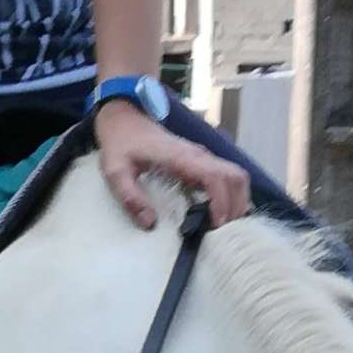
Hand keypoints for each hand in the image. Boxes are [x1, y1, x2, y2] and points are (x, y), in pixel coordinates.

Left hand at [93, 100, 248, 233]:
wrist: (124, 120)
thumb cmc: (120, 144)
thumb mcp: (116, 172)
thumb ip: (130, 198)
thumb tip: (150, 223)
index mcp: (180, 157)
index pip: (215, 177)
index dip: (221, 202)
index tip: (215, 225)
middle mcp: (197, 155)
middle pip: (235, 176)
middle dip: (236, 205)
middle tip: (223, 232)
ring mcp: (201, 156)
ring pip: (236, 175)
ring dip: (237, 200)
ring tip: (223, 225)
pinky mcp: (200, 161)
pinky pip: (226, 175)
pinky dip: (230, 194)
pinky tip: (218, 213)